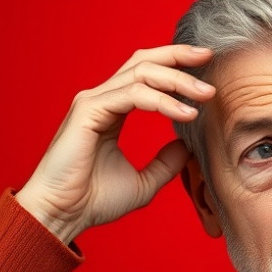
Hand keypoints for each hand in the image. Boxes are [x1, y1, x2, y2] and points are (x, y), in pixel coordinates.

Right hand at [15, 45, 214, 243]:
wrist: (62, 216)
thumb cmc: (93, 201)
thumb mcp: (143, 183)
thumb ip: (165, 163)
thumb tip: (187, 147)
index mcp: (112, 110)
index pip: (146, 74)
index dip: (175, 65)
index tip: (205, 65)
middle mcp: (102, 99)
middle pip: (144, 62)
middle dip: (178, 56)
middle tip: (208, 57)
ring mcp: (93, 102)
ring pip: (142, 74)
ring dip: (178, 80)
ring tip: (206, 93)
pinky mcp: (88, 111)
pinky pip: (133, 95)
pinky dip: (163, 101)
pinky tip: (186, 113)